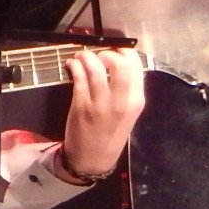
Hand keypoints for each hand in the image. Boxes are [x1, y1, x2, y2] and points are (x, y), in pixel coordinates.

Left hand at [58, 45, 146, 178]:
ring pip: (95, 68)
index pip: (136, 67)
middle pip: (119, 64)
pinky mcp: (81, 105)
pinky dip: (74, 66)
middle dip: (107, 53)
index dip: (124, 52)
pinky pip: (79, 77)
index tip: (115, 49)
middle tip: (98, 54)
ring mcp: (100, 103)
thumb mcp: (128, 113)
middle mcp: (121, 101)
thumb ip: (127, 90)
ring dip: (86, 57)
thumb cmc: (111, 134)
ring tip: (81, 57)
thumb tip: (119, 62)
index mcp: (136, 101)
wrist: (93, 159)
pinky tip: (72, 65)